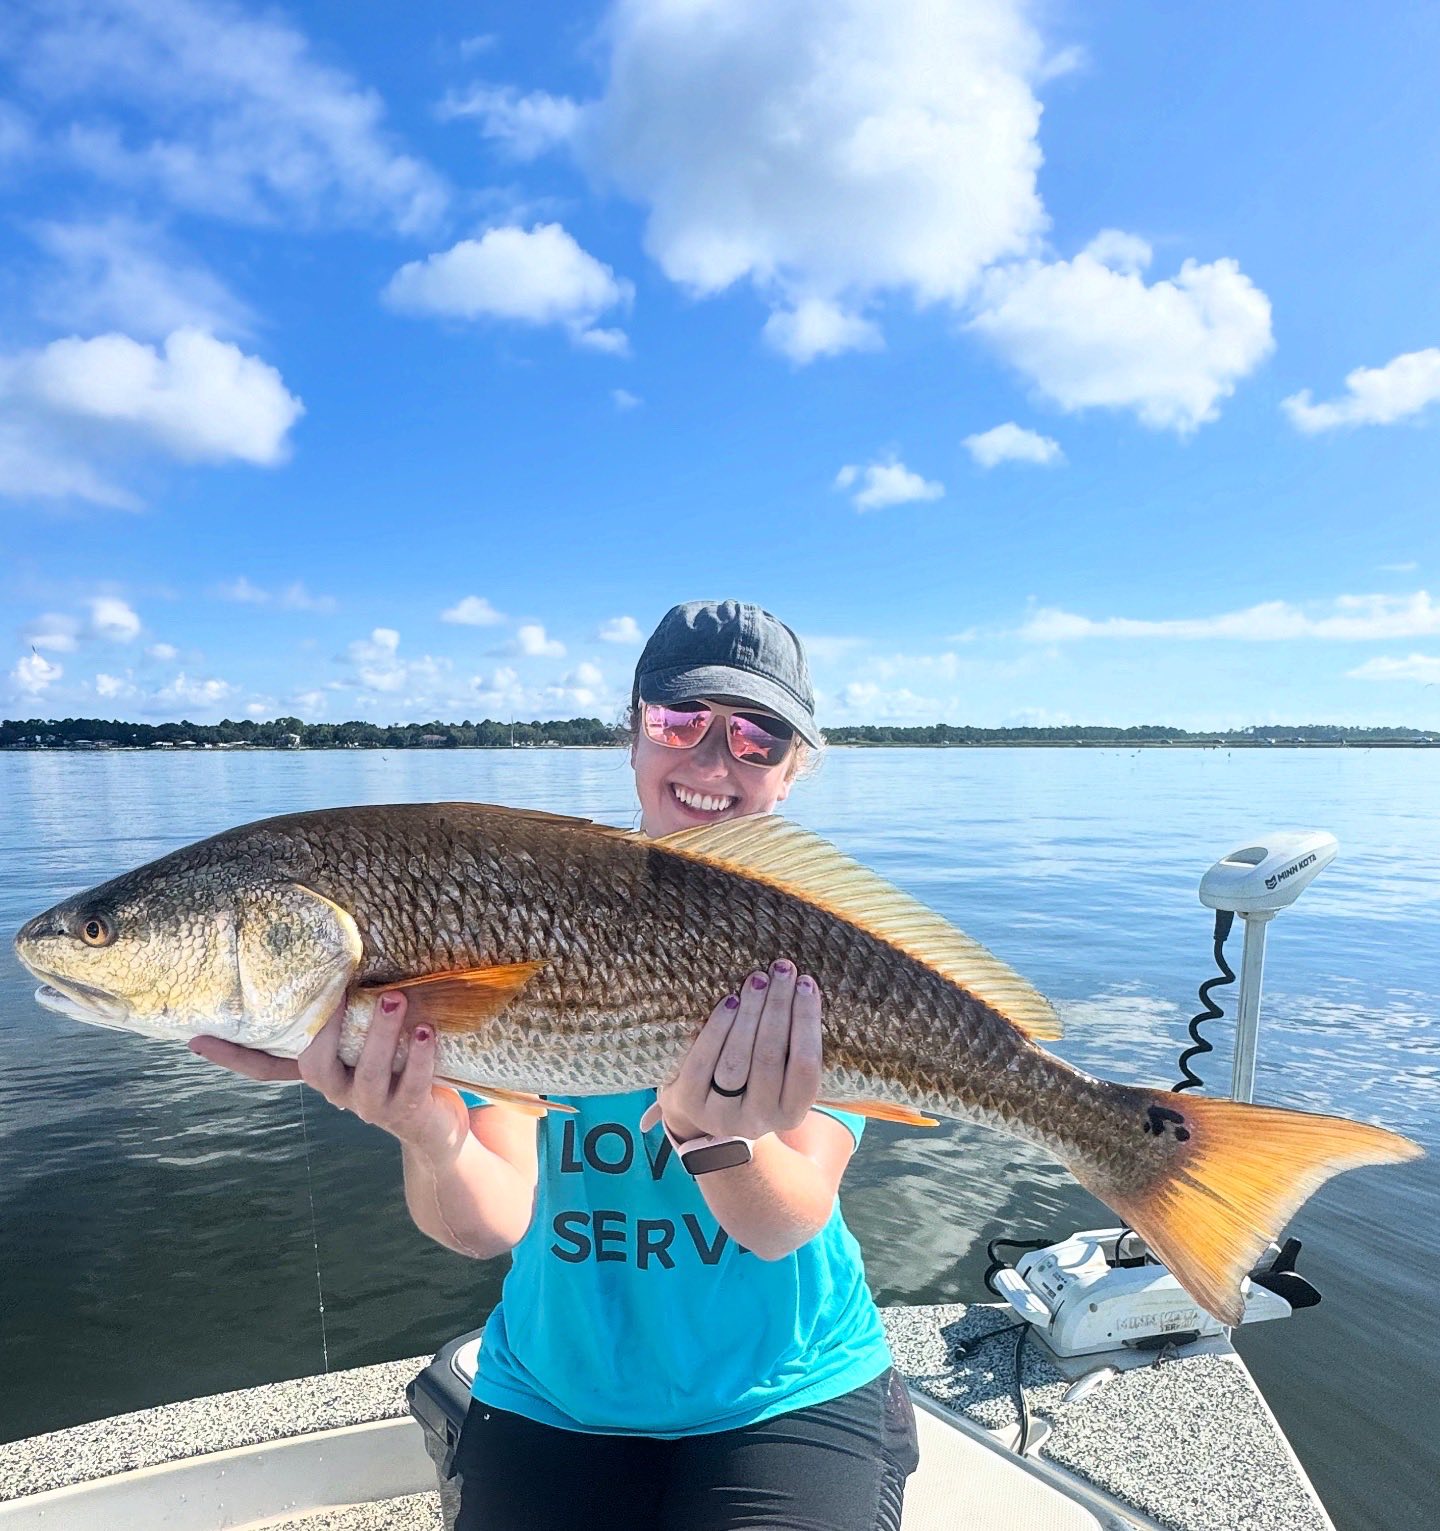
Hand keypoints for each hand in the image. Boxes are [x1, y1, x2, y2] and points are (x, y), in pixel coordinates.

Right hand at [190, 992, 469, 1160]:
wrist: (436, 1128)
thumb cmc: (400, 1067)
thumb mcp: (369, 1039)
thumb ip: (352, 1013)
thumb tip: (339, 952)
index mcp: (321, 1072)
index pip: (266, 1069)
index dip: (232, 1056)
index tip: (195, 1037)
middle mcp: (337, 1091)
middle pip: (315, 1064)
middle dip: (328, 1027)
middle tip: (345, 987)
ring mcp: (370, 1105)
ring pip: (368, 1074)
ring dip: (382, 1033)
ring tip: (396, 997)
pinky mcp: (406, 1113)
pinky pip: (412, 1083)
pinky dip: (421, 1055)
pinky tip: (427, 1029)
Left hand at [642, 960, 822, 1143]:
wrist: (700, 1116)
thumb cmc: (750, 1082)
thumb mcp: (778, 1078)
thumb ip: (789, 1047)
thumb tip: (801, 988)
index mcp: (791, 1112)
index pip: (806, 1065)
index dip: (807, 1021)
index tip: (807, 983)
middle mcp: (759, 1118)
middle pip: (770, 1056)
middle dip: (779, 1006)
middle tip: (783, 969)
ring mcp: (722, 1114)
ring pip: (738, 1058)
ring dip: (751, 1012)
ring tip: (758, 978)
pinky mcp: (691, 1102)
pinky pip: (704, 1060)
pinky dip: (718, 1027)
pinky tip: (730, 1000)